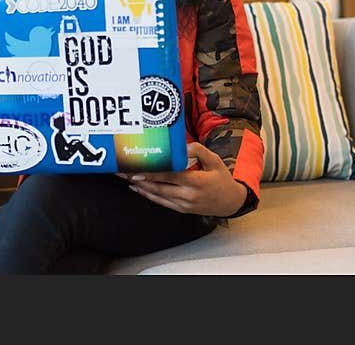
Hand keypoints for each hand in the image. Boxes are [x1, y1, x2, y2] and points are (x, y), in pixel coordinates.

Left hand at [116, 142, 247, 216]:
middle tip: (124, 172)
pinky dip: (149, 196)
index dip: (153, 174)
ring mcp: (184, 204)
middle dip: (140, 180)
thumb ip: (199, 150)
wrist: (230, 203)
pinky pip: (162, 202)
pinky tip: (139, 189)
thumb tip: (183, 145)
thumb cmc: (221, 179)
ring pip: (158, 196)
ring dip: (141, 188)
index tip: (137, 170)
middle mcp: (188, 195)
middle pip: (160, 187)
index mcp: (197, 182)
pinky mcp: (182, 209)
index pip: (170, 176)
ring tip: (126, 179)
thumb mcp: (215, 160)